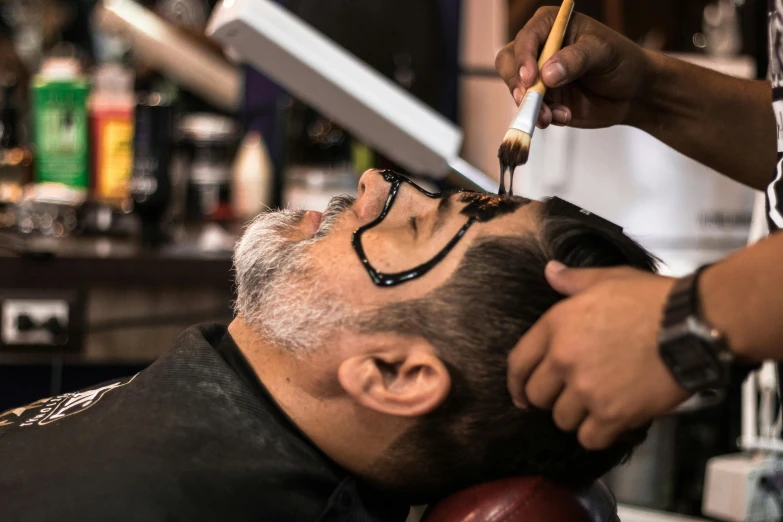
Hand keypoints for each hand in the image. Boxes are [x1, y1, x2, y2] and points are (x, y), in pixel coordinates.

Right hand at [495, 8, 654, 128]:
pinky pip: (533, 111)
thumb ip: (576, 59)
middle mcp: (539, 51)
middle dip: (517, 85)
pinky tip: (564, 116)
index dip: (523, 58)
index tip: (531, 79)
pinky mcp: (544, 101)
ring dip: (532, 107)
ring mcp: (539, 78)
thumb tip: (547, 74)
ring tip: (551, 116)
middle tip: (529, 100)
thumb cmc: (622, 60)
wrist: (633, 92)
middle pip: (510, 65)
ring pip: (518, 92)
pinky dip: (544, 117)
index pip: (525, 39)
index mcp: (550, 27)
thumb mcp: (603, 52)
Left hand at [507, 262, 691, 449]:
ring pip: (562, 420)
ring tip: (594, 407)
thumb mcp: (607, 279)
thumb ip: (572, 281)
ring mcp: (586, 389)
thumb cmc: (651, 299)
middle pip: (537, 396)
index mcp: (555, 326)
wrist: (692, 325)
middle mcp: (563, 360)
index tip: (521, 395)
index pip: (518, 364)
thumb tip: (550, 271)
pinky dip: (598, 435)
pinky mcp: (613, 414)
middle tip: (569, 397)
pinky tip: (610, 423)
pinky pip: (589, 438)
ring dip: (576, 417)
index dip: (516, 384)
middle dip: (550, 399)